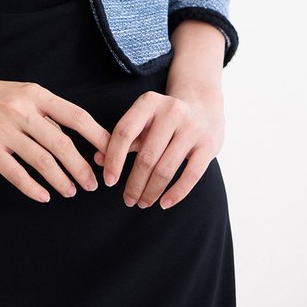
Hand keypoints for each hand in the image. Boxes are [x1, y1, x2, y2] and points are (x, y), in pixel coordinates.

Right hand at [0, 67, 111, 203]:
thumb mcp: (17, 92)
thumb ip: (42, 111)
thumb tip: (68, 137)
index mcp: (35, 94)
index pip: (77, 117)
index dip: (98, 138)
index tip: (111, 156)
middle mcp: (22, 110)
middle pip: (63, 144)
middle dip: (83, 168)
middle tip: (93, 184)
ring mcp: (4, 130)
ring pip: (43, 161)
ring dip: (62, 181)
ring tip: (71, 192)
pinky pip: (16, 173)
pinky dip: (33, 188)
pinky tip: (43, 196)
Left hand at [92, 87, 224, 209]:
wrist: (204, 105)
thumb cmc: (165, 118)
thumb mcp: (143, 120)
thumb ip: (123, 139)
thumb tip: (97, 159)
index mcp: (148, 103)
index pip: (124, 132)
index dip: (114, 159)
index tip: (108, 182)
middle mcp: (171, 112)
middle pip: (146, 156)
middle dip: (134, 183)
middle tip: (128, 200)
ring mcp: (192, 128)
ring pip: (166, 168)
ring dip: (152, 191)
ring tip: (143, 202)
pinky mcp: (208, 144)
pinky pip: (191, 175)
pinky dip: (176, 193)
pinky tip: (165, 203)